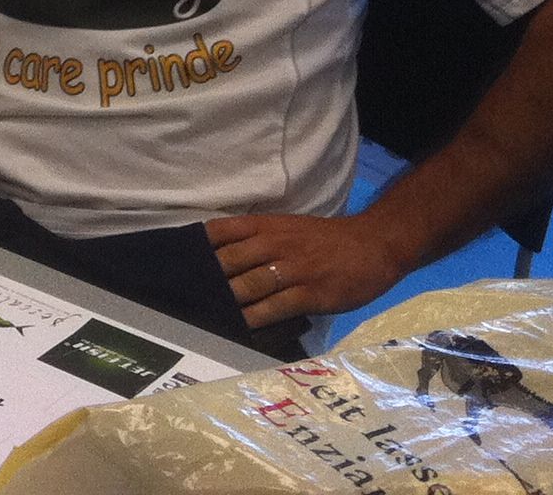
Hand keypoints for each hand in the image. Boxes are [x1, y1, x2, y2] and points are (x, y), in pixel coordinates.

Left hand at [206, 212, 411, 329]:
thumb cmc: (325, 239)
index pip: (221, 230)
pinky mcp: (310, 294)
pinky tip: (241, 326)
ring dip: (227, 301)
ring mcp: (292, 269)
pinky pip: (274, 307)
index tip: (179, 260)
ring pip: (248, 285)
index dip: (198, 246)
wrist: (373, 244)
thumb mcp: (288, 227)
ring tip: (209, 315)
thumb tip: (223, 259)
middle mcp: (274, 244)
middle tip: (189, 296)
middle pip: (228, 260)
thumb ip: (258, 239)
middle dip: (208, 279)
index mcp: (266, 226)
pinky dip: (254, 318)